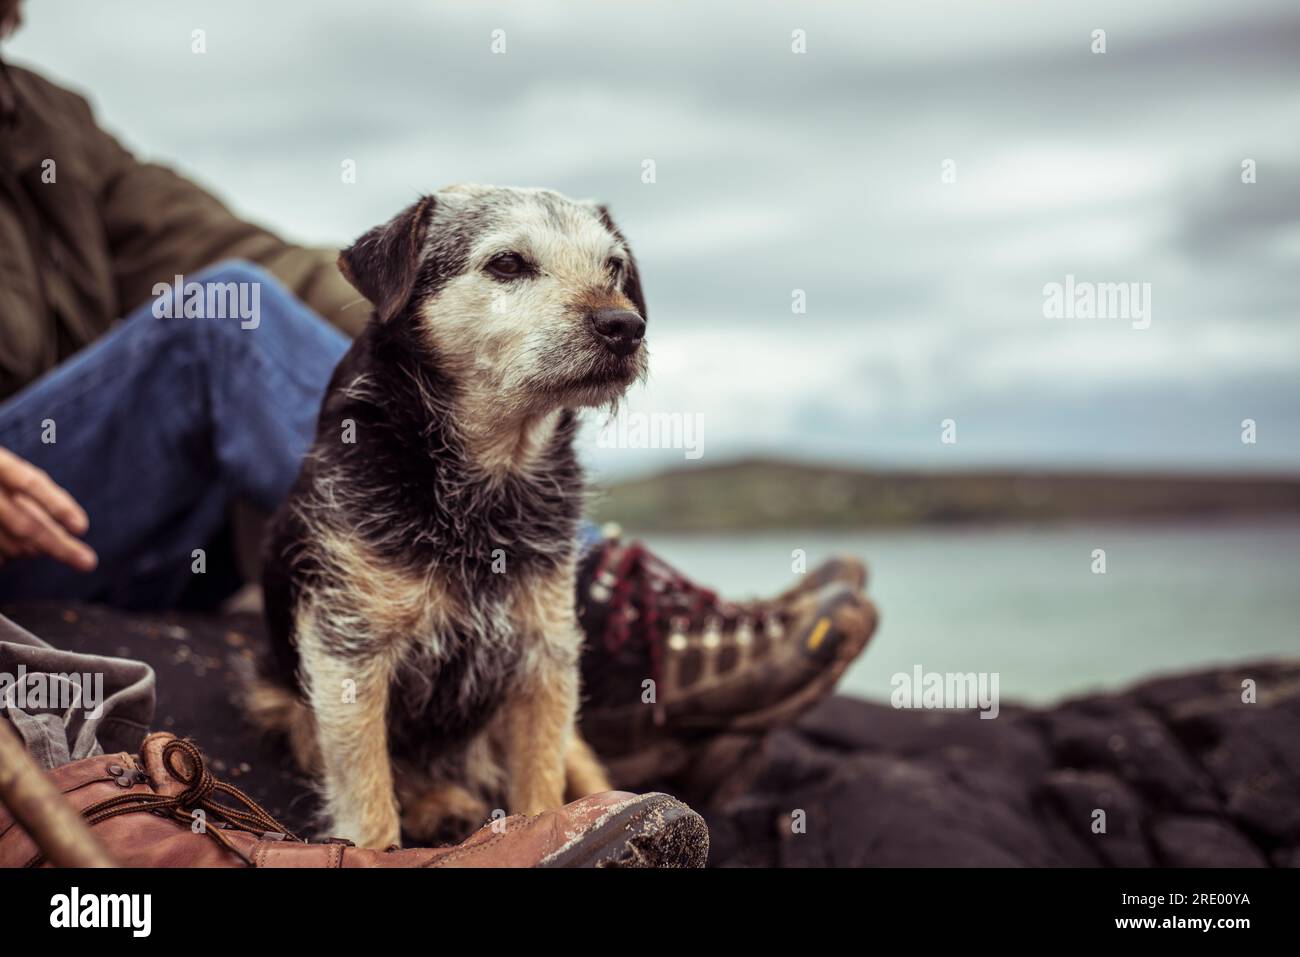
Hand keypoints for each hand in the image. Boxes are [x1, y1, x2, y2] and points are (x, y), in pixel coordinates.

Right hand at [0, 447, 96, 571]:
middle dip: (60, 547)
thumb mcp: (6, 474)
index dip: (58, 505)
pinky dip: (5, 558)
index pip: (31, 482)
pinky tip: (7, 554)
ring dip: (28, 551)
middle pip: (25, 525)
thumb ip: (31, 496)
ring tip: (32, 545)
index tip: (82, 527)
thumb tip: (63, 534)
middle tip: (88, 563)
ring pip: (11, 545)